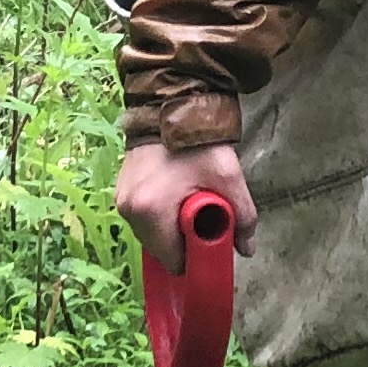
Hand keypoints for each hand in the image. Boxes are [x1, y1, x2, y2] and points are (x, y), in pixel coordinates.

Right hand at [114, 140, 257, 270]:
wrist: (171, 105)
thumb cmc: (199, 144)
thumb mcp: (229, 178)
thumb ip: (243, 217)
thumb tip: (246, 249)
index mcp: (151, 212)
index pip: (172, 260)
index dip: (195, 257)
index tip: (209, 243)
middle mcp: (129, 210)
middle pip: (159, 249)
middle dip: (182, 242)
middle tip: (203, 220)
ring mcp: (121, 199)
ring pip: (149, 234)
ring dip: (169, 229)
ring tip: (190, 207)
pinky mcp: (120, 189)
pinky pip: (141, 217)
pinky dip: (158, 216)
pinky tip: (175, 198)